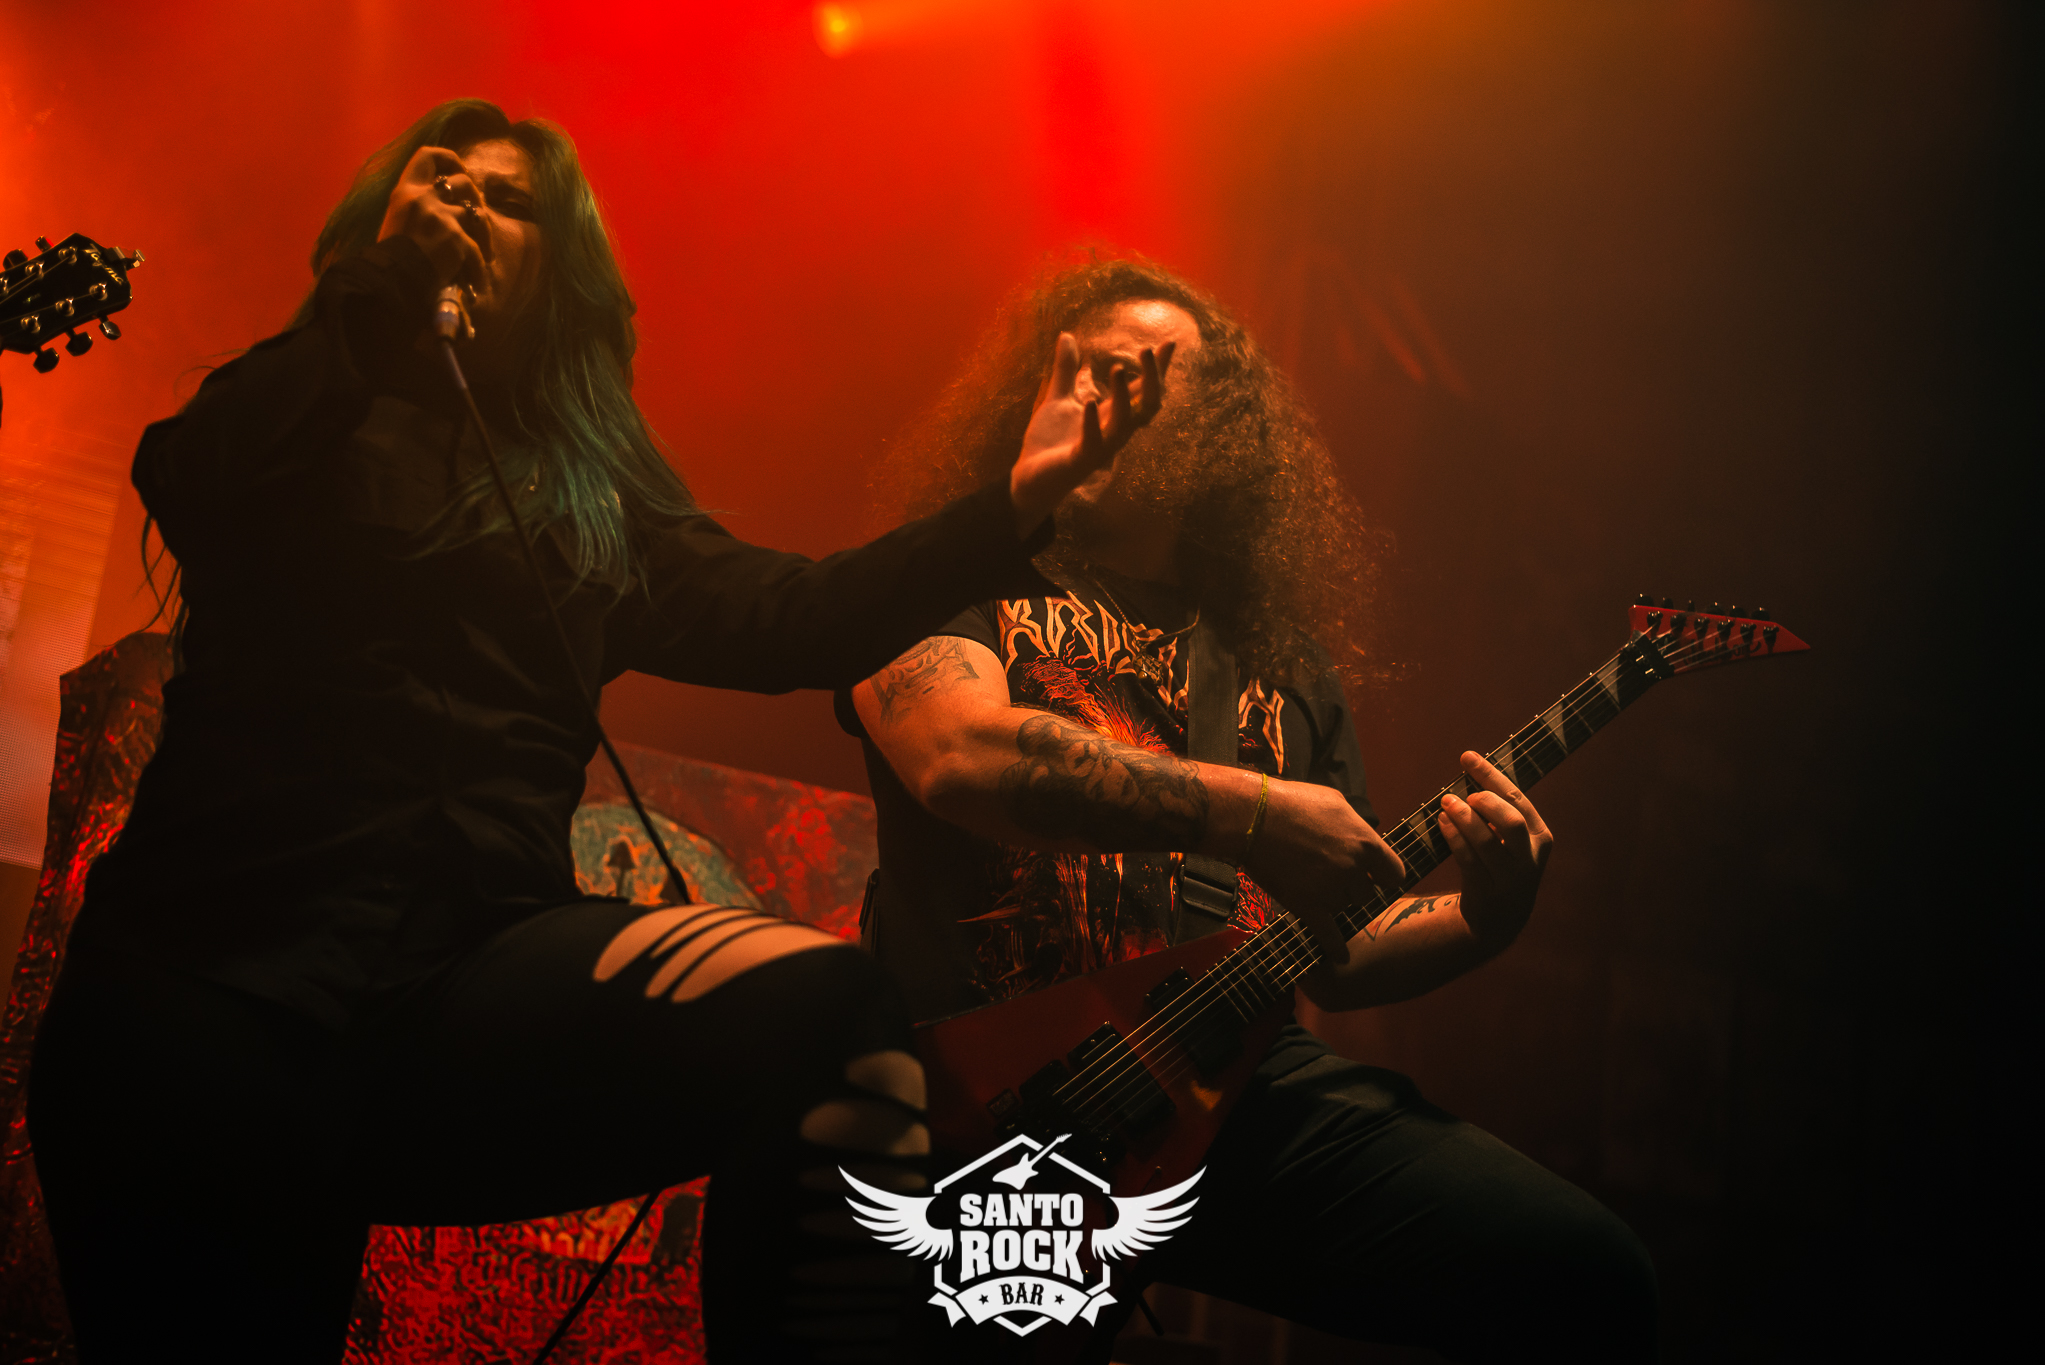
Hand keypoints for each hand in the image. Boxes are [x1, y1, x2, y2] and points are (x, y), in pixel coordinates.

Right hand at [377, 145, 486, 291]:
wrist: (388, 280)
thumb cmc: (388, 256)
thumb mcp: (397, 220)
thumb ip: (417, 208)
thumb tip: (446, 206)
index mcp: (406, 191)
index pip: (428, 156)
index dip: (450, 159)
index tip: (460, 171)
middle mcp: (424, 198)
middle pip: (464, 182)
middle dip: (476, 197)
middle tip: (478, 215)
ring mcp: (442, 218)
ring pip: (477, 214)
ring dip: (485, 234)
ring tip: (486, 251)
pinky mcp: (456, 240)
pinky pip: (477, 251)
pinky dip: (479, 266)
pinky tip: (476, 279)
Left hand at [1008, 333, 1174, 537]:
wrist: (1028, 480)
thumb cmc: (1048, 443)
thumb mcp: (1056, 398)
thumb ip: (1065, 370)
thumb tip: (1067, 335)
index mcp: (1110, 415)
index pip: (1142, 390)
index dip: (1157, 369)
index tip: (1168, 343)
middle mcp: (1113, 431)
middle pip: (1148, 406)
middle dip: (1153, 379)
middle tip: (1146, 351)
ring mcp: (1100, 448)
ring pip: (1126, 424)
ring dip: (1125, 396)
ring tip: (1117, 368)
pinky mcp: (1081, 461)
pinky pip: (1095, 443)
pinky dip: (1093, 423)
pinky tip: (1089, 402)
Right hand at [1241, 779, 1405, 963]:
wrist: (1252, 818)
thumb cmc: (1293, 803)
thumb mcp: (1336, 803)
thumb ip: (1355, 827)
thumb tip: (1361, 841)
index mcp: (1365, 843)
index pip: (1394, 873)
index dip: (1385, 875)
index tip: (1378, 877)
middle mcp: (1353, 870)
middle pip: (1366, 893)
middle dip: (1352, 885)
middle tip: (1329, 872)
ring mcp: (1330, 891)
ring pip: (1344, 907)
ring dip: (1333, 900)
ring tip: (1311, 881)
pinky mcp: (1307, 907)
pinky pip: (1328, 935)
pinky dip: (1335, 947)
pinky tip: (1341, 957)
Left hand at [1438, 751, 1552, 947]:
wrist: (1501, 918)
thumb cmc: (1501, 865)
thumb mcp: (1512, 840)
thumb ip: (1499, 811)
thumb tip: (1471, 770)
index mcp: (1540, 836)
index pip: (1517, 799)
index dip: (1491, 775)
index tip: (1467, 757)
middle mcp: (1530, 857)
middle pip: (1510, 820)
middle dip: (1484, 801)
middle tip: (1463, 794)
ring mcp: (1510, 876)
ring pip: (1486, 841)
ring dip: (1463, 818)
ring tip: (1446, 802)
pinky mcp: (1487, 890)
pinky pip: (1467, 859)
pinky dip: (1453, 837)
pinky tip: (1442, 822)